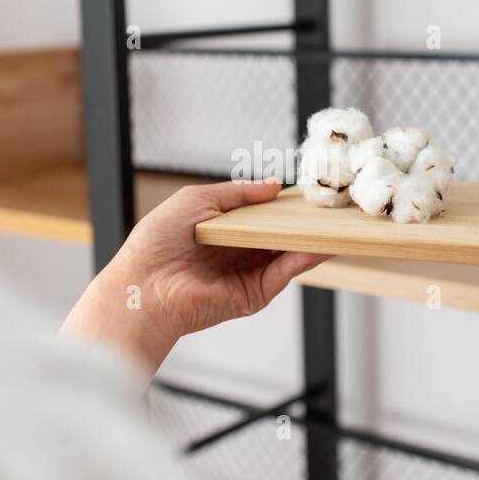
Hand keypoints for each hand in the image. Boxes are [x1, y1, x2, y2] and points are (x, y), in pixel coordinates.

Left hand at [63, 181, 330, 372]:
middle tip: (329, 202)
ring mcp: (249, 274)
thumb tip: (273, 185)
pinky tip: (320, 242)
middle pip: (281, 234)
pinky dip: (305, 257)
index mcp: (225, 230)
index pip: (263, 215)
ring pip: (289, 252)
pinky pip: (285, 272)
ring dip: (312, 237)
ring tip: (335, 219)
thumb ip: (238, 193)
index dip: (282, 204)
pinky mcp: (254, 294)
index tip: (306, 191)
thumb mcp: (197, 199)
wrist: (143, 284)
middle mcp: (239, 252)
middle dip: (303, 220)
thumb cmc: (157, 242)